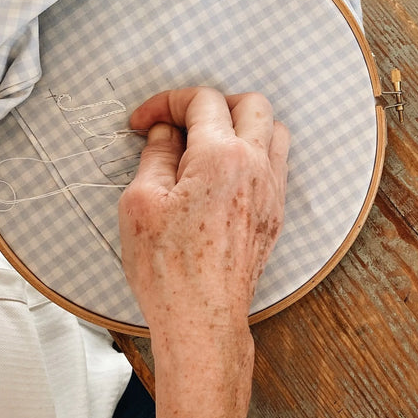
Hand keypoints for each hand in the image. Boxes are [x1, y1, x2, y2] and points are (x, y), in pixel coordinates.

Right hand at [119, 87, 289, 341]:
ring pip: (274, 132)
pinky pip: (276, 166)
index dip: (166, 102)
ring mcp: (272, 192)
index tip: (146, 122)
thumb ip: (155, 156)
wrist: (202, 317)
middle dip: (214, 103)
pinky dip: (254, 155)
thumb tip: (165, 134)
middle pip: (253, 104)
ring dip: (243, 126)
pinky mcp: (275, 214)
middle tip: (182, 122)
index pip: (203, 101)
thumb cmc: (170, 269)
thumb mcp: (140, 202)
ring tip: (207, 145)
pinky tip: (224, 174)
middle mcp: (257, 169)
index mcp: (222, 158)